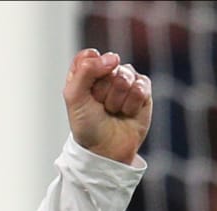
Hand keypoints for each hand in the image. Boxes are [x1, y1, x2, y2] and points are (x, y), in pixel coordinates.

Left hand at [65, 49, 151, 164]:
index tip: (87, 90)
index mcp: (84, 75)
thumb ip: (85, 72)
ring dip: (117, 98)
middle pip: (109, 65)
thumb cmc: (87, 125)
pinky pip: (141, 86)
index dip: (90, 69)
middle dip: (103, 90)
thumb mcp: (74, 99)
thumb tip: (114, 58)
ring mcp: (125, 81)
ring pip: (125, 76)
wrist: (106, 148)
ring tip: (112, 111)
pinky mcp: (142, 90)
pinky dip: (132, 103)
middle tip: (99, 106)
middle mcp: (105, 75)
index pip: (88, 56)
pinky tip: (127, 112)